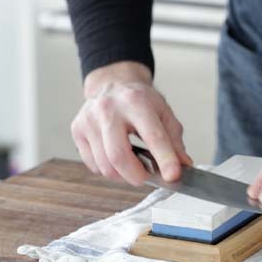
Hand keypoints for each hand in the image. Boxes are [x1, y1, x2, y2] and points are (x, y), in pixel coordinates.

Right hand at [71, 61, 191, 184]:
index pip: (152, 136)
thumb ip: (175, 141)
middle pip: (119, 156)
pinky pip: (93, 165)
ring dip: (123, 175)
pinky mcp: (77, 129)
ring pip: (105, 166)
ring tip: (133, 166)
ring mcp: (89, 119)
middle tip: (147, 176)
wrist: (113, 85)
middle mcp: (109, 109)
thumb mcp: (164, 113)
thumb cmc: (140, 101)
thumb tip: (183, 165)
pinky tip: (115, 158)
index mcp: (136, 102)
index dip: (165, 159)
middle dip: (137, 175)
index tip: (173, 176)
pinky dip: (108, 169)